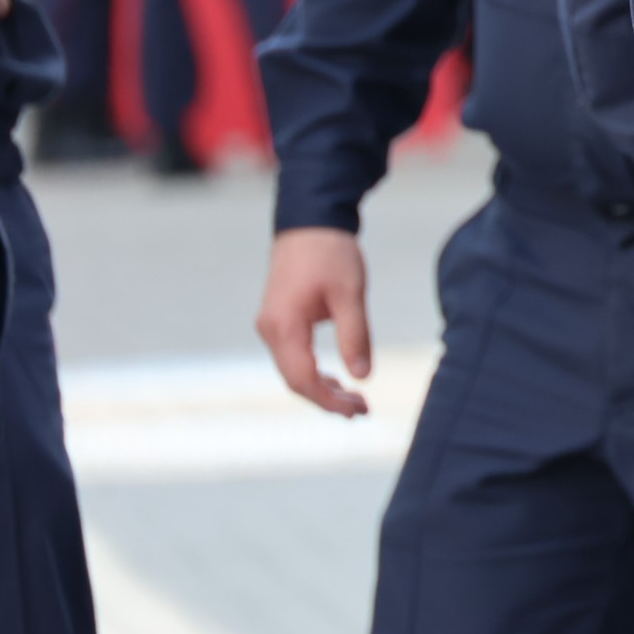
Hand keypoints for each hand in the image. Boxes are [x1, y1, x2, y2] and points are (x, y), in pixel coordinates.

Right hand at [256, 227, 374, 415]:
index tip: (357, 410)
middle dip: (326, 399)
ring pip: (293, 370)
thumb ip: (354, 335)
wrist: (310, 222)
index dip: (328, 400)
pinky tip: (336, 380)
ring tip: (354, 400)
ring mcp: (272, 326)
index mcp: (284, 326)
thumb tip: (362, 376)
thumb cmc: (331, 254)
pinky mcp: (280, 320)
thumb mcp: (350, 293)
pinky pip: (293, 357)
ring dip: (321, 388)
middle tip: (361, 411)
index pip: (302, 378)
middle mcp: (271, 330)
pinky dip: (313, 372)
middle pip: (294, 380)